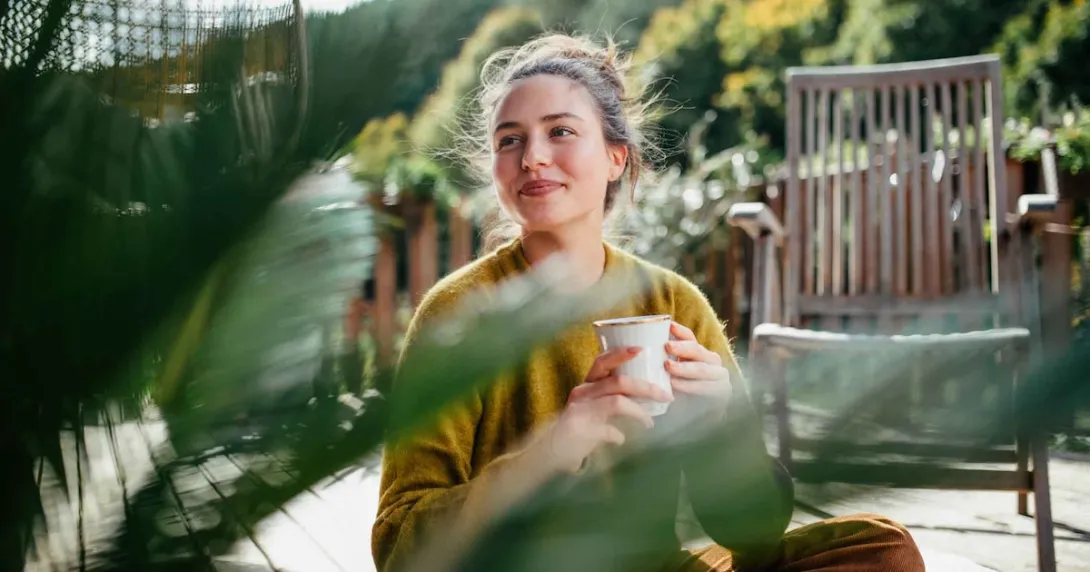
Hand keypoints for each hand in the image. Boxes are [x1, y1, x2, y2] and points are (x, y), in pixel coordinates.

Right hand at [532, 346, 673, 474]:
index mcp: (587, 384)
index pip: (602, 362)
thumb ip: (615, 397)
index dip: (621, 354)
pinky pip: (609, 431)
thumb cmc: (580, 425)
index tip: (641, 349)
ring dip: (639, 412)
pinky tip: (621, 439)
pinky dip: (618, 435)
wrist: (554, 449)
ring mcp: (581, 411)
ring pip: (616, 403)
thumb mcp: (594, 406)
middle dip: (645, 387)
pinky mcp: (581, 430)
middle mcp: (582, 393)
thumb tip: (649, 393)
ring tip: (650, 421)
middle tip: (665, 395)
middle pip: (618, 382)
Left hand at [665, 322, 732, 418]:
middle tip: (667, 347)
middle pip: (698, 351)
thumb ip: (658, 365)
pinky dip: (692, 386)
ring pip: (704, 368)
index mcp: (697, 355)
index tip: (668, 325)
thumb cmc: (674, 399)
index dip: (680, 331)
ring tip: (668, 367)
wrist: (692, 425)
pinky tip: (677, 385)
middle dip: (683, 348)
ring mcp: (720, 376)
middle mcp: (711, 362)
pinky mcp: (724, 392)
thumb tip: (636, 348)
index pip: (690, 338)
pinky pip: (709, 387)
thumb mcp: (663, 379)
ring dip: (685, 368)